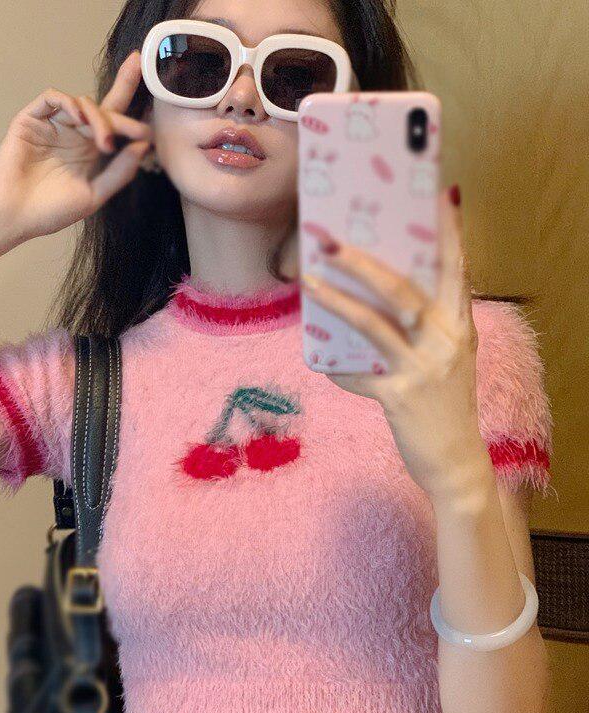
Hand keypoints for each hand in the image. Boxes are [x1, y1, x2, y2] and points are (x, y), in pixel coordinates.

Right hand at [0, 50, 152, 242]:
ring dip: (98, 117)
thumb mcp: (94, 195)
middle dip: (124, 109)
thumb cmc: (51, 212)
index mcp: (91, 152)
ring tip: (105, 141)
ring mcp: (53, 126)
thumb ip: (119, 172)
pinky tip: (79, 117)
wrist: (14, 218)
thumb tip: (144, 145)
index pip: (115, 124)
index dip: (132, 114)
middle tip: (138, 130)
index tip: (150, 129)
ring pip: (82, 103)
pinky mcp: (31, 120)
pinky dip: (68, 101)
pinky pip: (51, 98)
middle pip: (103, 106)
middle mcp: (75, 135)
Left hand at [300, 186, 488, 496]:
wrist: (454, 459)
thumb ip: (423, 326)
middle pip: (403, 290)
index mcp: (460, 326)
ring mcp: (422, 369)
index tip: (439, 196)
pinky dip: (338, 366)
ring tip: (309, 282)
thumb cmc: (444, 400)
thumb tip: (375, 293)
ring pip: (374, 324)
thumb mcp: (447, 356)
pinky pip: (358, 374)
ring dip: (338, 300)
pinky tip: (320, 360)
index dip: (449, 234)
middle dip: (364, 262)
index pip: (456, 270)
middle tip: (331, 241)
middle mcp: (445, 342)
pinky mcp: (398, 397)